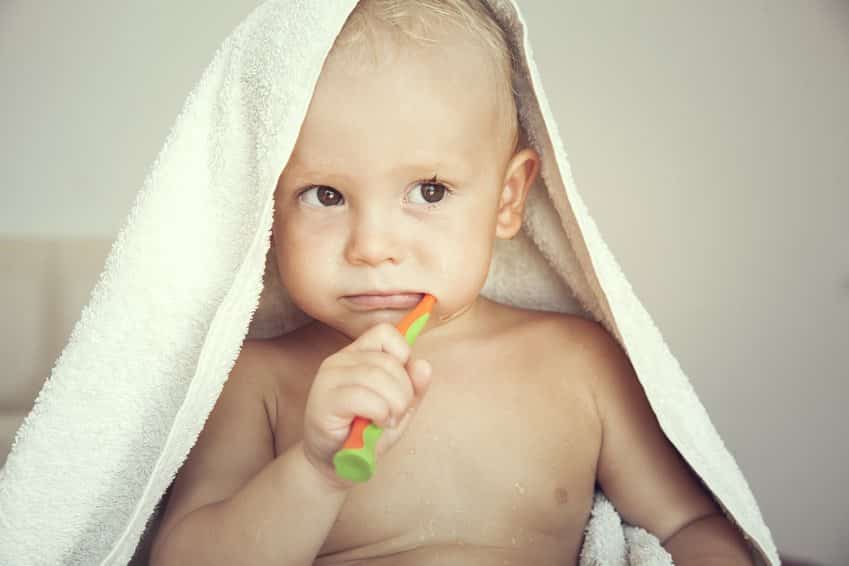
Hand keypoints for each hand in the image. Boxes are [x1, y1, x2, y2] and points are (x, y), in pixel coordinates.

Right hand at [301, 322, 432, 489]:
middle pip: (388, 361)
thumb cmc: (367, 431)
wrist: (337, 463)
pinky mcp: (324, 400)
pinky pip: (364, 397)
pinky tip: (375, 424)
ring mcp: (329, 377)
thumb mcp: (399, 407)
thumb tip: (424, 366)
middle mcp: (340, 359)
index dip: (403, 356)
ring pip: (378, 377)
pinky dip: (380, 413)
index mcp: (357, 353)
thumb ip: (414, 386)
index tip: (403, 384)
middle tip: (397, 414)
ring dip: (394, 405)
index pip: (385, 332)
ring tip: (387, 421)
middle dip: (404, 391)